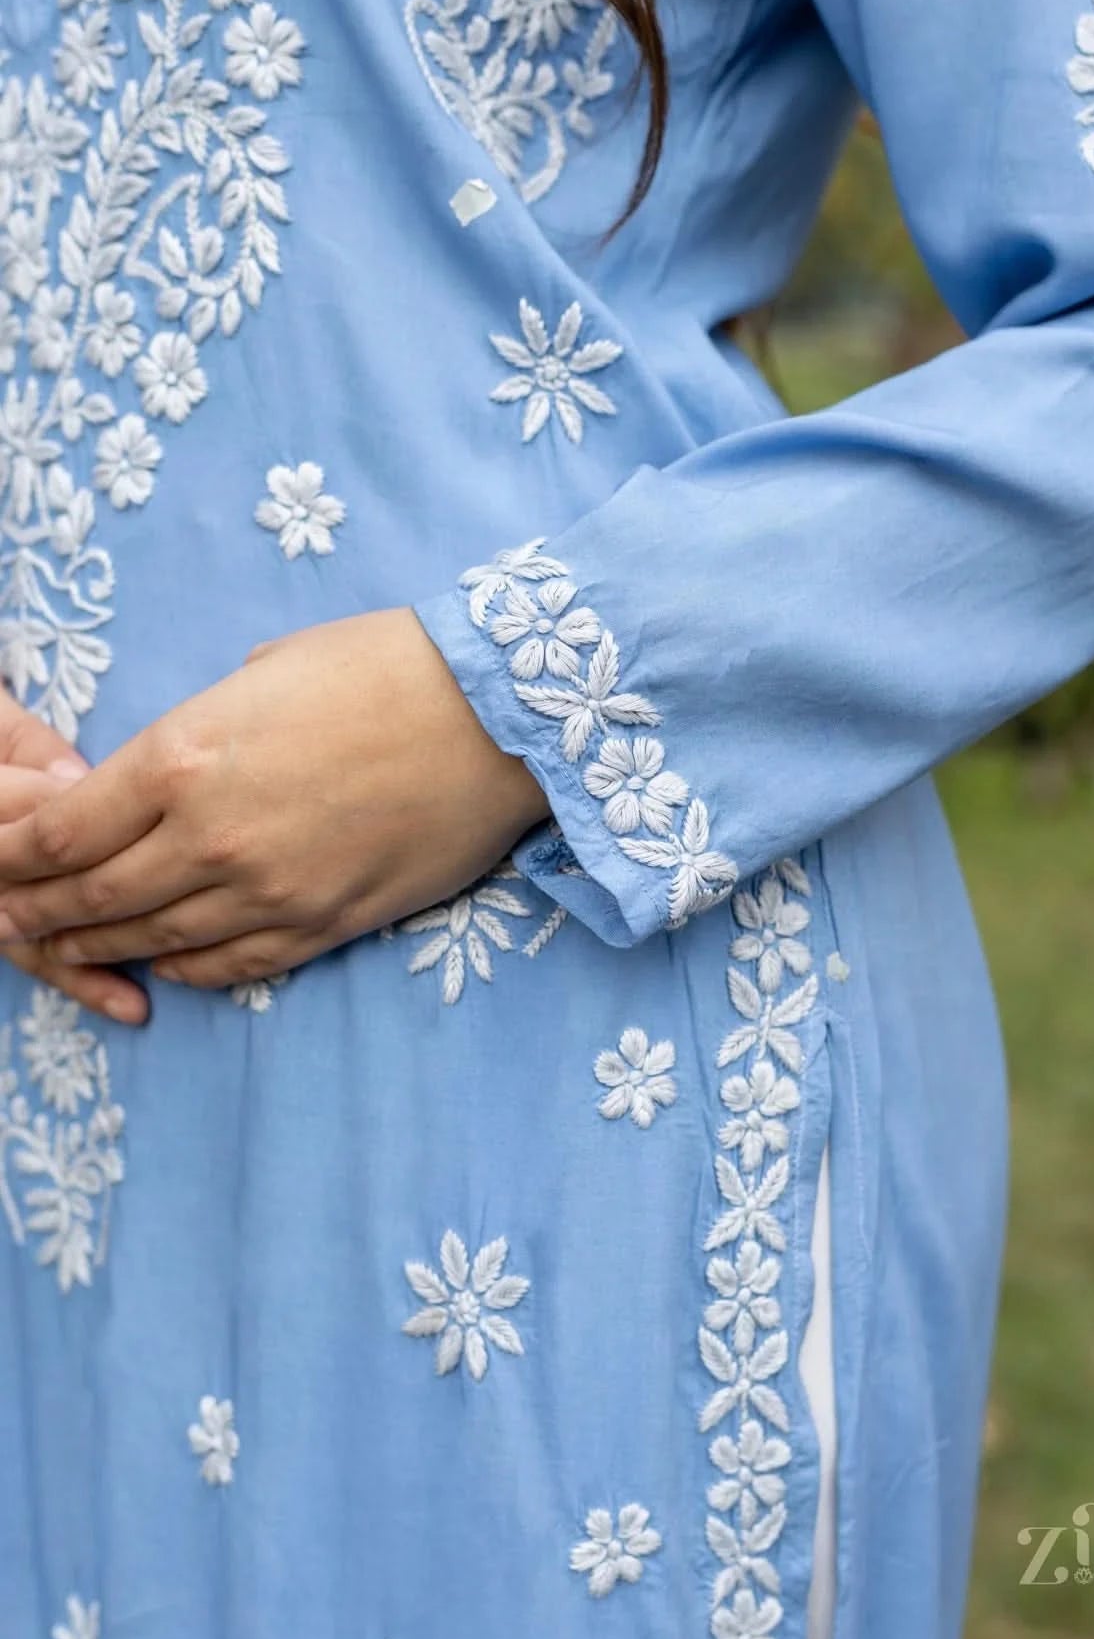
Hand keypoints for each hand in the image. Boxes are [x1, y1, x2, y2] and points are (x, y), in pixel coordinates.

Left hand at [0, 610, 549, 991]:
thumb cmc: (385, 668)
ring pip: (152, 941)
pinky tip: (160, 965)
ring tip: (63, 948)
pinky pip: (228, 967)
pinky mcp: (322, 927)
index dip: (12, 855)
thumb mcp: (261, 673)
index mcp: (183, 756)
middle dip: (36, 911)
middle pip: (92, 897)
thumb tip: (171, 771)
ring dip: (96, 948)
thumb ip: (198, 733)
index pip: (60, 830)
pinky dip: (181, 971)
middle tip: (9, 918)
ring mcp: (269, 893)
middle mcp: (211, 838)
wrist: (499, 719)